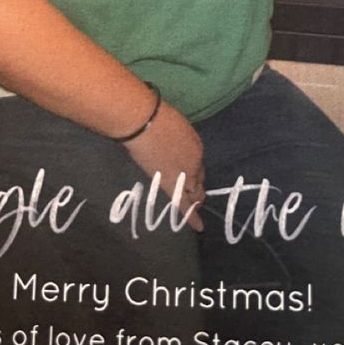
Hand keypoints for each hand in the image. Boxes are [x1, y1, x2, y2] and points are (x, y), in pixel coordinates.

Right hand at [123, 100, 204, 231]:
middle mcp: (196, 162)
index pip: (198, 164)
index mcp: (197, 146)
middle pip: (198, 179)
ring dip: (195, 201)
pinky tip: (199, 227)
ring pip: (194, 193)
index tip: (189, 174)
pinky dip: (192, 217)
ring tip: (196, 209)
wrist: (144, 122)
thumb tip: (170, 145)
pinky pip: (184, 204)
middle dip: (198, 187)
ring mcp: (185, 175)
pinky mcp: (171, 185)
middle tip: (198, 196)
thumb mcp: (175, 125)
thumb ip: (177, 139)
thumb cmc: (156, 116)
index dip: (194, 170)